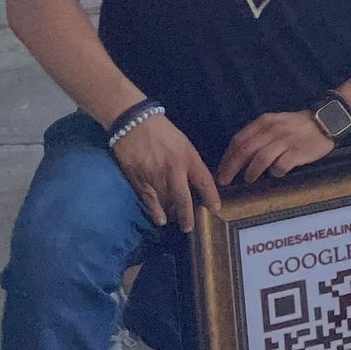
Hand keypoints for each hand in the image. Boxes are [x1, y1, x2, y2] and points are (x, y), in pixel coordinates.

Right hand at [112, 112, 220, 232]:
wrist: (134, 122)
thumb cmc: (161, 131)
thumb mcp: (183, 143)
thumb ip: (189, 162)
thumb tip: (193, 183)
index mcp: (188, 157)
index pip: (204, 181)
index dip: (211, 196)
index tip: (216, 208)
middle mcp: (173, 168)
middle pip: (184, 198)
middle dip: (188, 215)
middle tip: (190, 227)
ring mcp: (155, 175)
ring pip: (166, 201)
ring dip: (172, 214)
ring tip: (176, 221)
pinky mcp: (139, 179)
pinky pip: (149, 200)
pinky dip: (155, 212)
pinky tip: (160, 220)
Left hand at [217, 110, 336, 187]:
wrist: (326, 121)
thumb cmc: (296, 126)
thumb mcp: (275, 123)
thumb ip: (258, 135)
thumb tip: (238, 157)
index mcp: (264, 122)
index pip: (238, 140)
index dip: (227, 157)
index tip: (221, 171)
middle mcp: (273, 130)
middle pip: (245, 150)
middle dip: (231, 168)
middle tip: (225, 181)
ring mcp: (286, 140)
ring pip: (260, 159)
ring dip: (251, 172)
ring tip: (249, 179)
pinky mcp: (298, 151)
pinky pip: (280, 166)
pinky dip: (275, 172)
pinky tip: (275, 174)